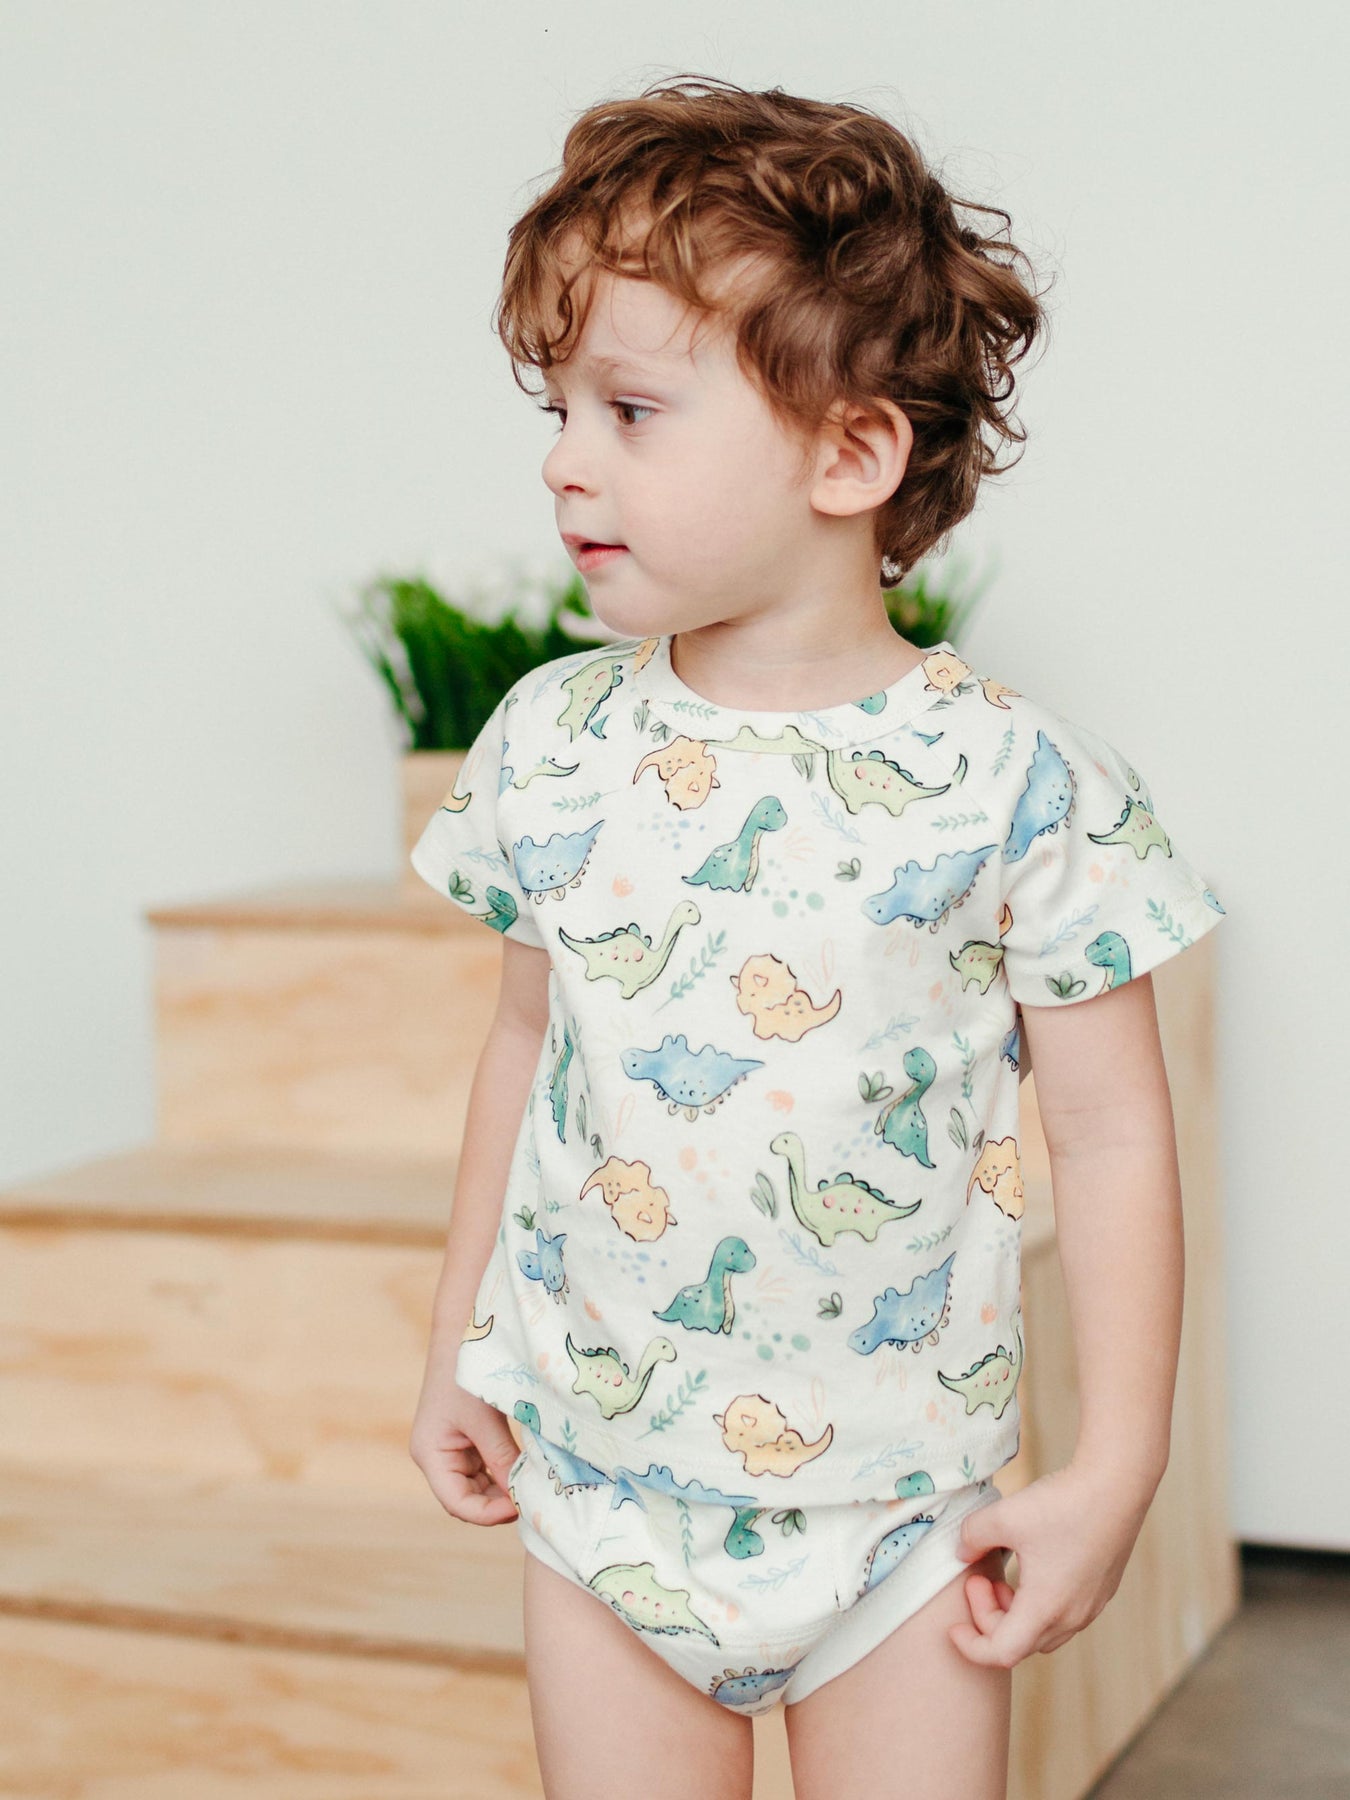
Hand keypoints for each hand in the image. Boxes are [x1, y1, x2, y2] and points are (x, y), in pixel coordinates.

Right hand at [408, 1363, 522, 1526]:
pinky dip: (502, 1472)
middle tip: (531, 1499)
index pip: (457, 1503)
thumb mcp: (486, 1420)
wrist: (460, 1333)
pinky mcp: (463, 1439)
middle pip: (466, 1499)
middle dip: (497, 1503)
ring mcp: (449, 1449)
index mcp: (430, 1455)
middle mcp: (435, 1457)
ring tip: (530, 1486)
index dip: (488, 1514)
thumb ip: (502, 1459)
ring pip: (477, 1486)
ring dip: (502, 1490)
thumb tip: (523, 1496)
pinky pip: (483, 1468)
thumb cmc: (466, 1374)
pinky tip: (524, 1470)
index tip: (521, 1508)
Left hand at [946, 1460, 1157, 1665]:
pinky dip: (1038, 1602)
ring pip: (1044, 1631)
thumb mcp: (1003, 1516)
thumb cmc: (1062, 1504)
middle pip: (1021, 1643)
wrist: (1117, 1485)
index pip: (1002, 1653)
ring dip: (1015, 1612)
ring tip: (1004, 1574)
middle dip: (990, 1618)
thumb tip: (962, 1552)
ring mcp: (1091, 1605)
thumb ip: (971, 1537)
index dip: (971, 1646)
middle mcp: (1072, 1616)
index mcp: (1046, 1608)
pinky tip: (1031, 1564)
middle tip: (978, 1579)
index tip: (954, 1624)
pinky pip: (1063, 1614)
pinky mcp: (1101, 1590)